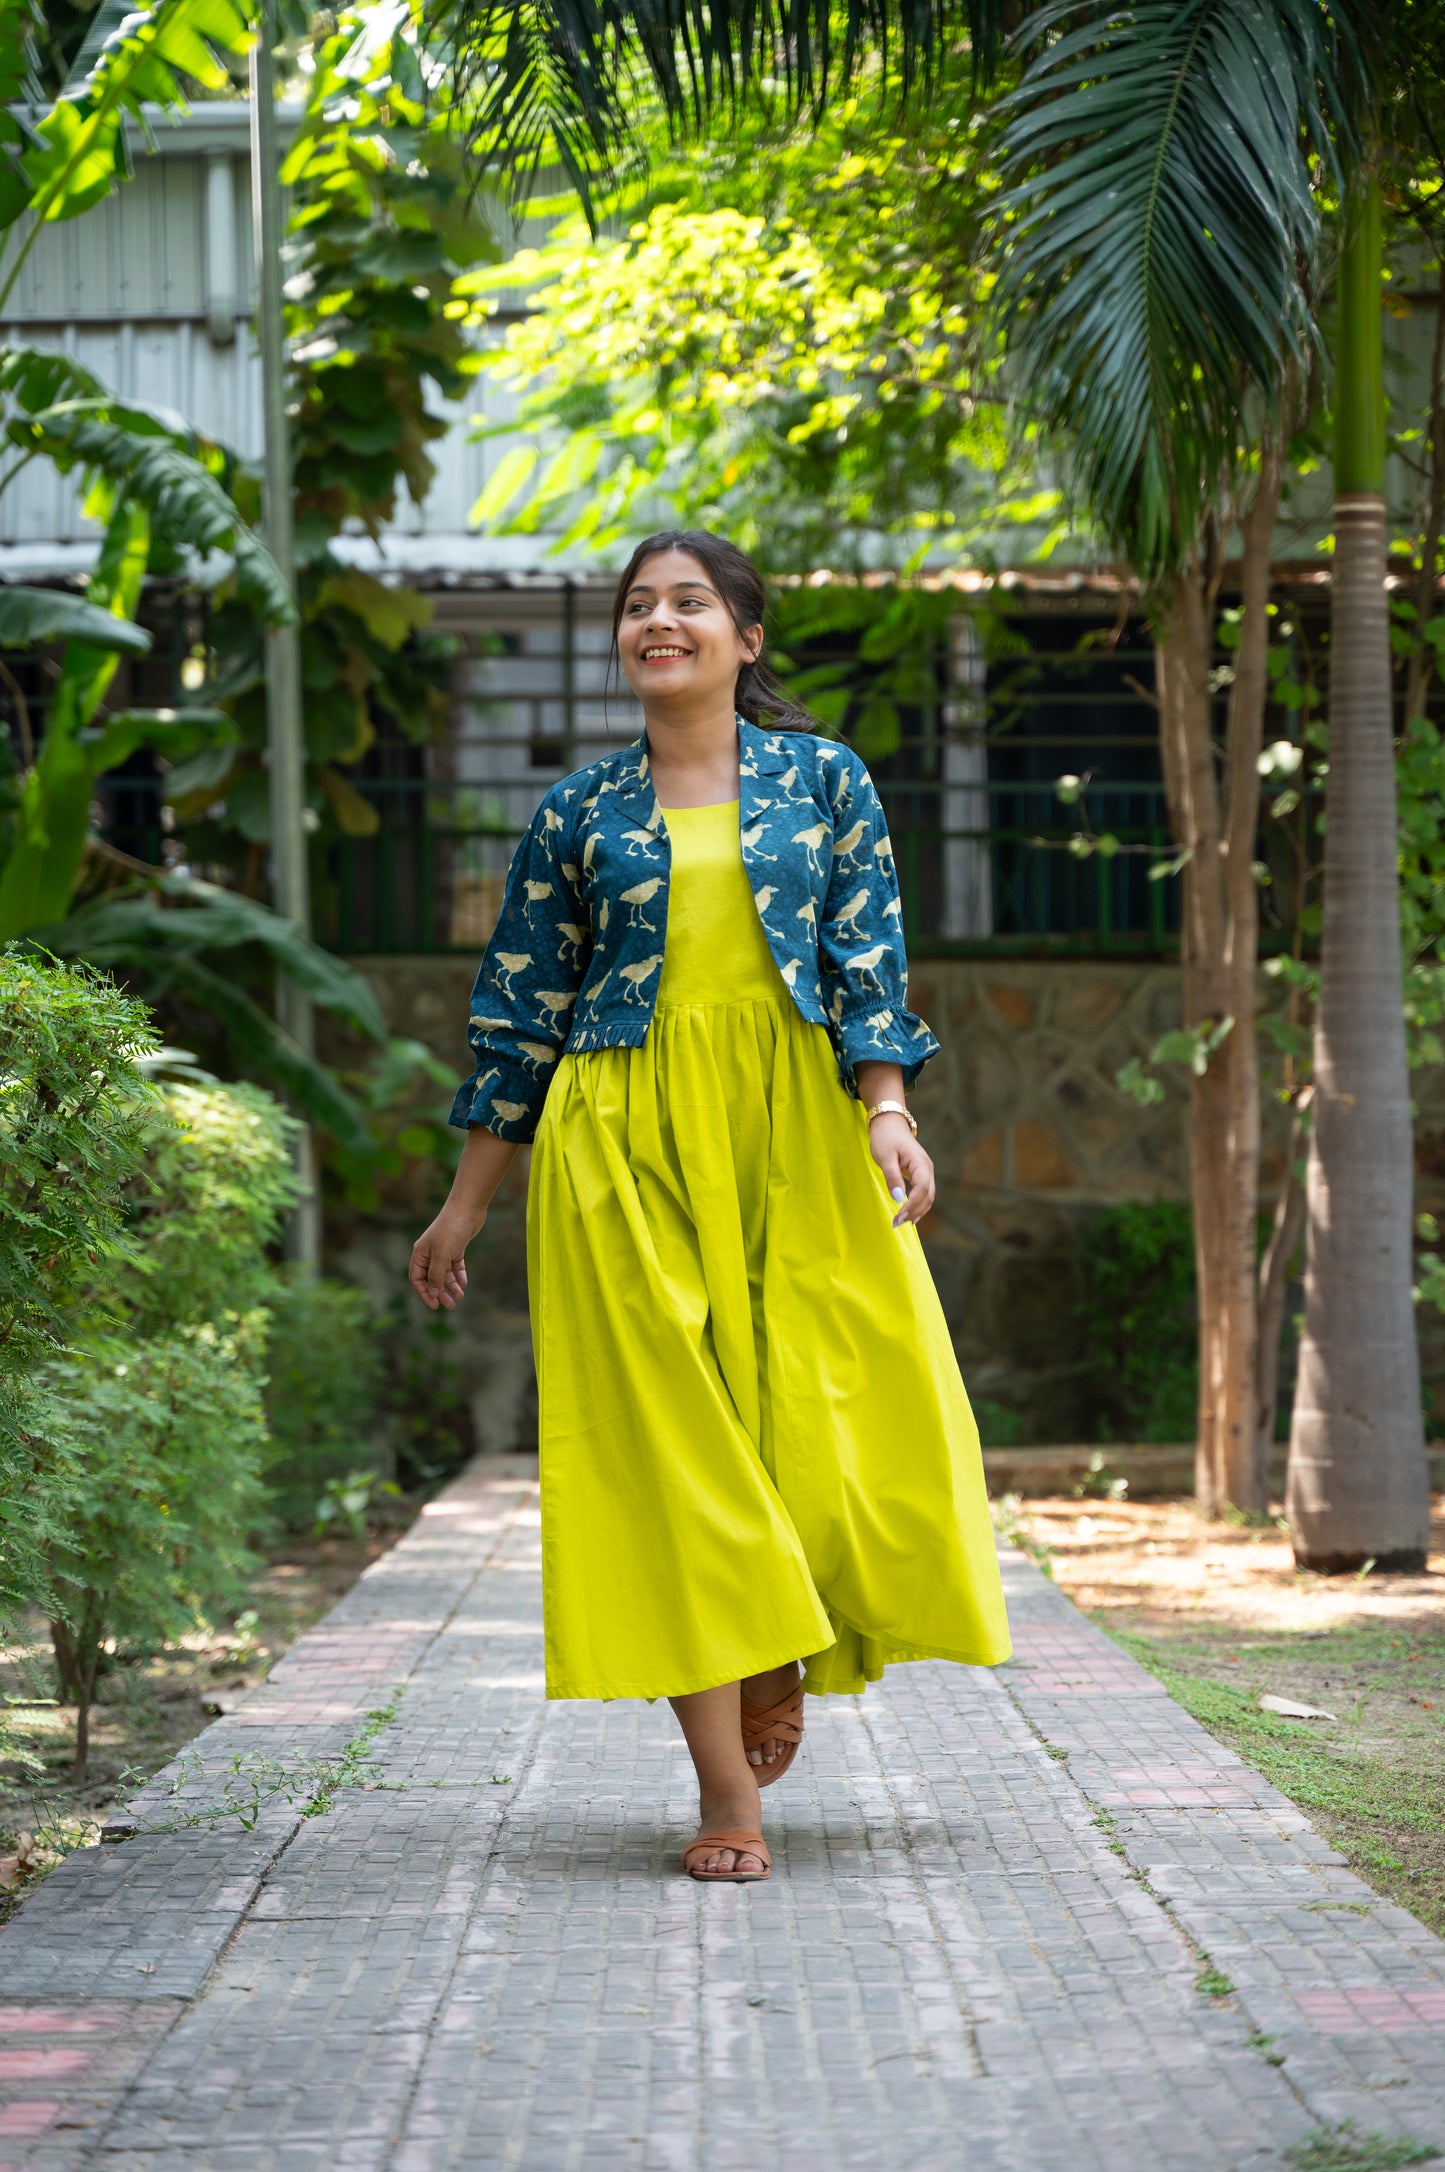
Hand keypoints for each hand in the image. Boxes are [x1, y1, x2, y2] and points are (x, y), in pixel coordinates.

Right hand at [409, 1207, 485, 1310]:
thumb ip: (436, 1276)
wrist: (468, 1208)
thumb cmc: (451, 1230)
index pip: (417, 1278)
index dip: (424, 1293)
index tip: (435, 1305)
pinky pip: (455, 1265)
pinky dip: (459, 1274)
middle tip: (451, 1305)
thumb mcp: (442, 1256)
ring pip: (445, 1273)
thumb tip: (433, 1293)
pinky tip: (464, 1283)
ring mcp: (443, 1250)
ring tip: (460, 1296)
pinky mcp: (456, 1247)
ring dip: (451, 1285)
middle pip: (432, 1278)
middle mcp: (429, 1253)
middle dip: (440, 1292)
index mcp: (420, 1254)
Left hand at [868, 1113, 934, 1227]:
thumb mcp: (885, 1156)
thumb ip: (892, 1177)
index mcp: (920, 1163)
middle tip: (896, 1223)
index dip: (912, 1205)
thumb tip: (897, 1198)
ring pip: (928, 1197)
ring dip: (916, 1211)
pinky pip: (923, 1193)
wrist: (889, 1124)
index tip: (898, 1216)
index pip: (922, 1189)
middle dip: (914, 1212)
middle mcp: (927, 1169)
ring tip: (900, 1222)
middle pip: (928, 1196)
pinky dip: (917, 1205)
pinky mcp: (921, 1175)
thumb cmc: (886, 1138)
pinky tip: (908, 1215)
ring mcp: (926, 1172)